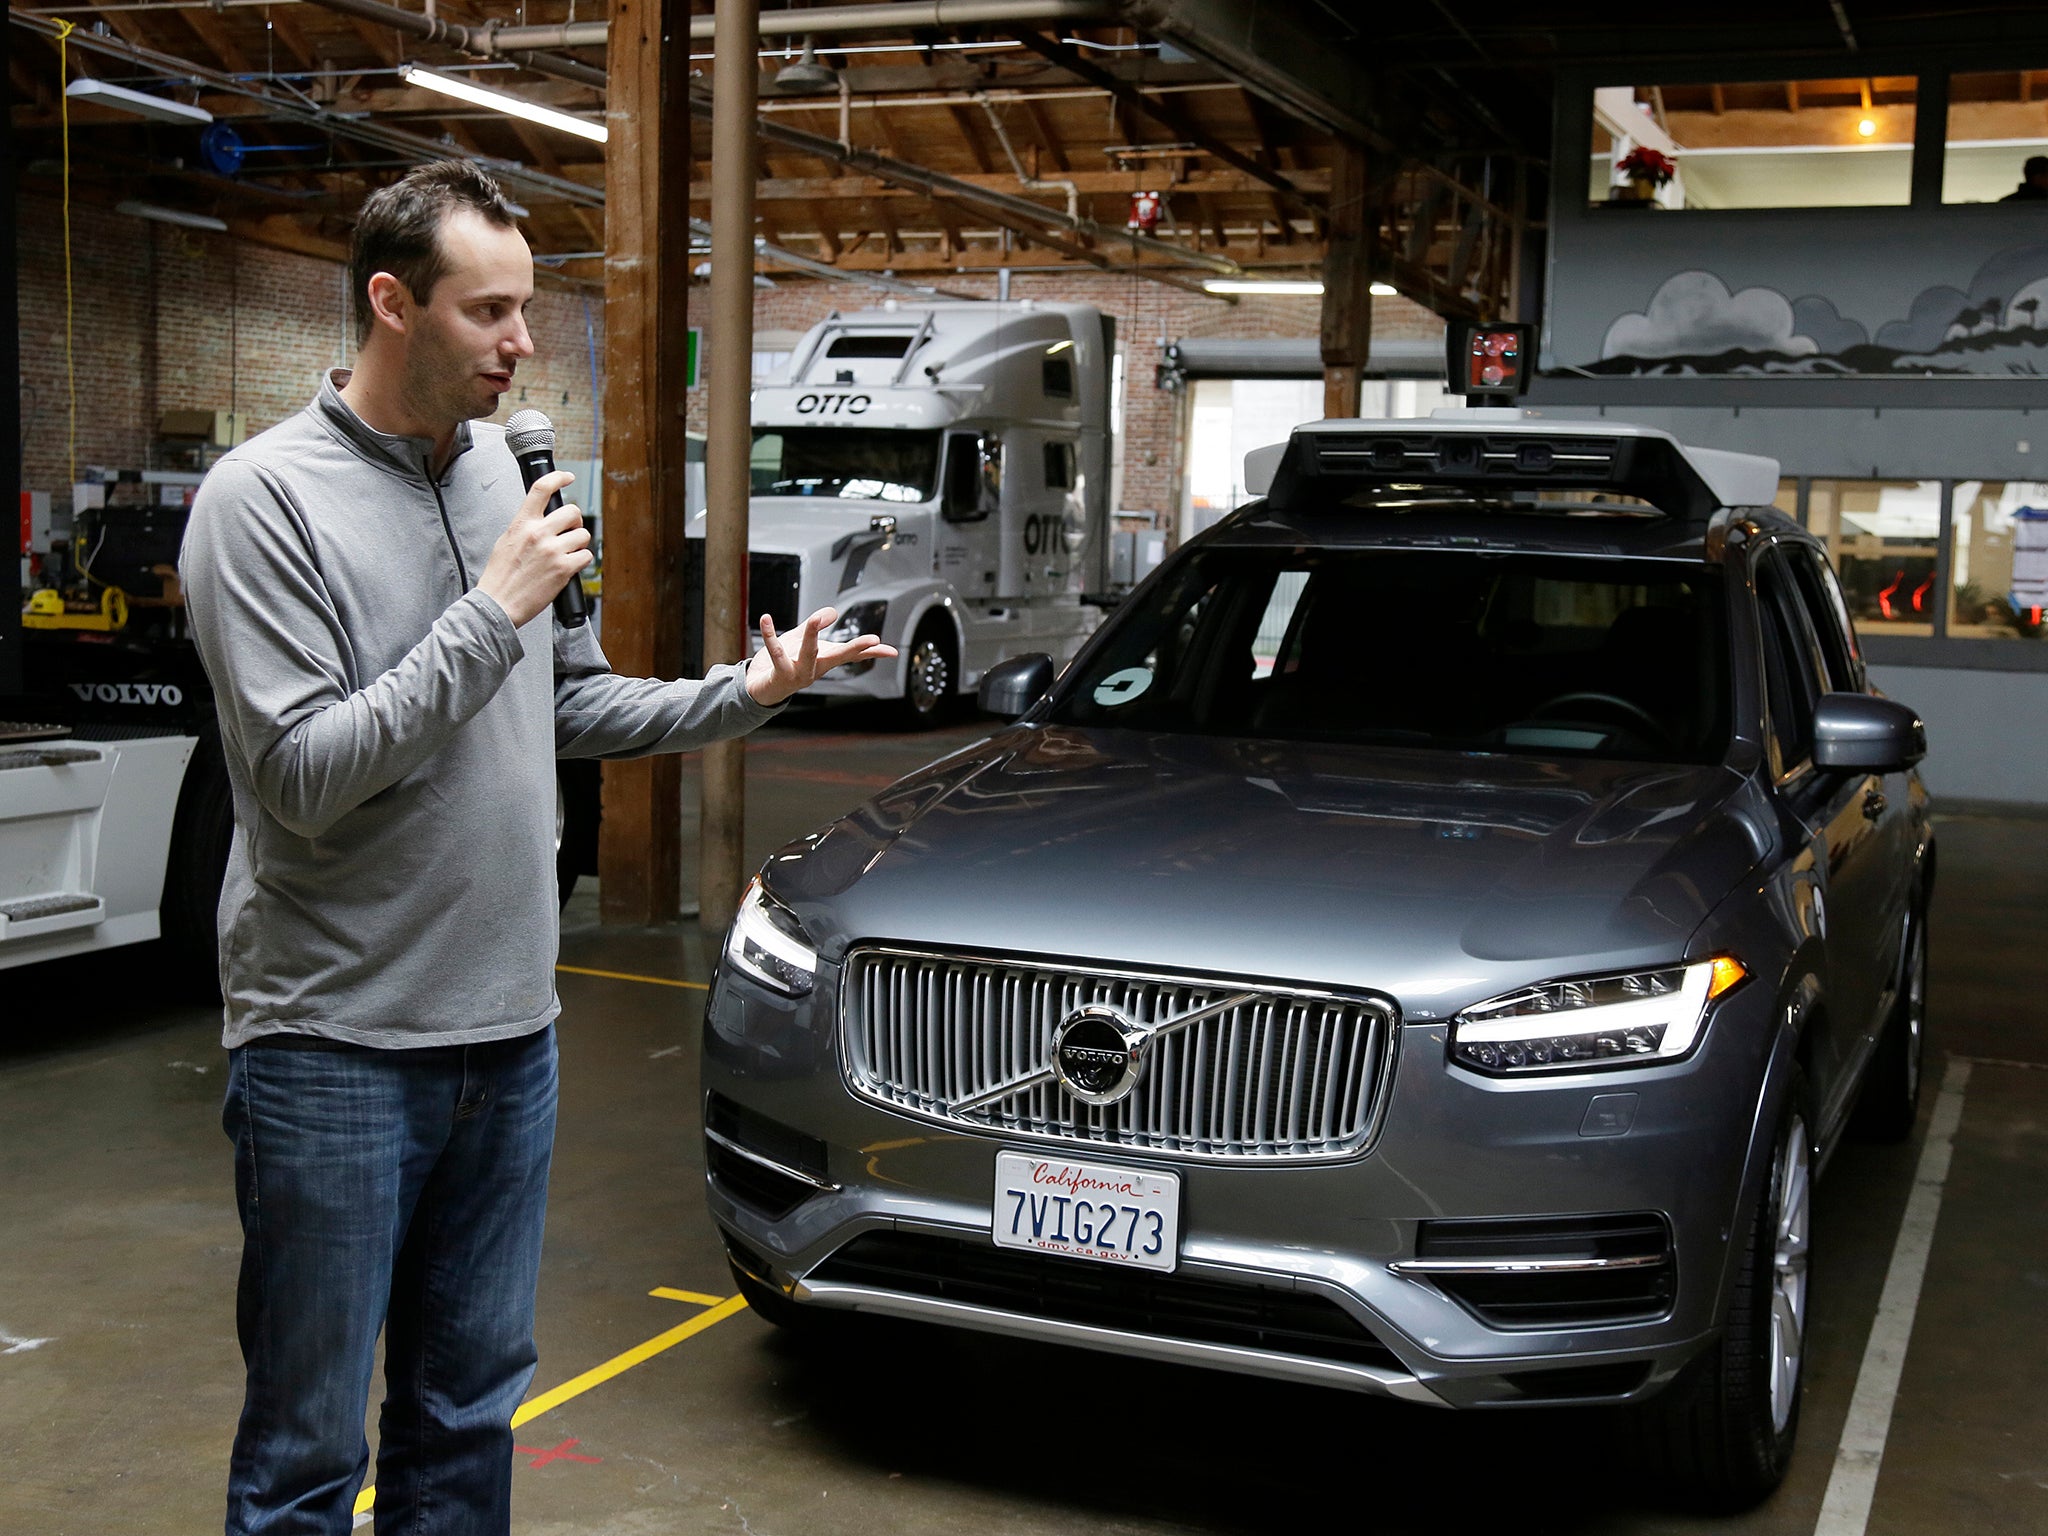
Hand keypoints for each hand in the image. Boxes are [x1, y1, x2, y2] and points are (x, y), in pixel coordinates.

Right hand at [475, 470, 591, 626]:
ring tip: (567, 553)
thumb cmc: (500, 577)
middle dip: (575, 522)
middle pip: (572, 511)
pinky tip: (569, 567)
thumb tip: (541, 519)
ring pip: (583, 534)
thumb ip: (524, 527)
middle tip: (569, 532)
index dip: (558, 477)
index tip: (568, 477)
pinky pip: (586, 556)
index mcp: (522, 523)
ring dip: (579, 544)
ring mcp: (552, 550)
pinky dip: (581, 561)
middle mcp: (538, 533)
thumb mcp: (506, 541)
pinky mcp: (564, 569)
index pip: (541, 489)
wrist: (498, 603)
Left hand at [745, 607, 898, 705]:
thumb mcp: (802, 639)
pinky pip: (776, 652)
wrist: (760, 689)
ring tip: (814, 619)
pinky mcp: (780, 674)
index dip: (872, 652)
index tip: (892, 651)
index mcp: (824, 660)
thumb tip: (833, 612)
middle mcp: (816, 669)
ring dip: (812, 636)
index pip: (853, 655)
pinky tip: (766, 619)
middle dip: (856, 647)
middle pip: (839, 656)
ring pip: (808, 653)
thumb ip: (816, 625)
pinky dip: (770, 634)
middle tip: (873, 639)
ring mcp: (799, 673)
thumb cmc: (784, 664)